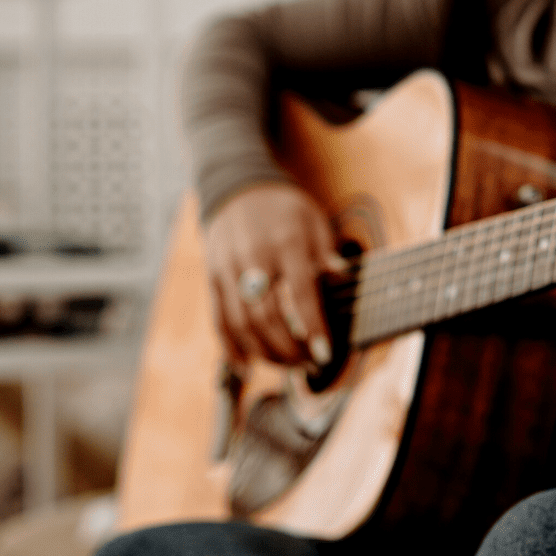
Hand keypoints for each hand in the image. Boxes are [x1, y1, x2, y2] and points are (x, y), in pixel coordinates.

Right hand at [203, 183, 349, 366]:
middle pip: (267, 315)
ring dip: (265, 352)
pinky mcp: (212, 279)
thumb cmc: (285, 210)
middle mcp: (253, 258)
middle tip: (310, 365)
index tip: (326, 354)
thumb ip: (327, 252)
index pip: (300, 292)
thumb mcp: (314, 220)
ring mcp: (228, 270)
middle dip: (289, 348)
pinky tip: (248, 366)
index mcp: (285, 242)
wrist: (237, 189)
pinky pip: (218, 320)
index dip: (313, 327)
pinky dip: (232, 347)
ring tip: (289, 366)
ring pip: (241, 323)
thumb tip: (342, 277)